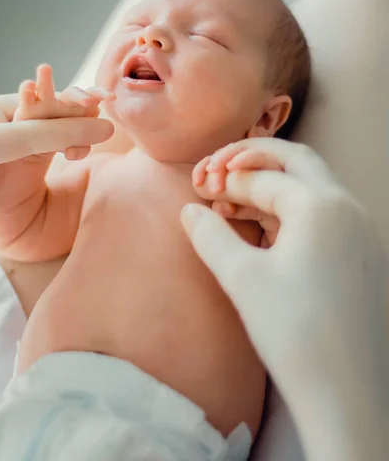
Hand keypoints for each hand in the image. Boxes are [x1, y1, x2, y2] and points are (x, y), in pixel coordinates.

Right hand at [13, 64, 115, 159]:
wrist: (39, 142)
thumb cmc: (64, 139)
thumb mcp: (74, 147)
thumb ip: (81, 149)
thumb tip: (76, 151)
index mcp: (79, 108)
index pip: (92, 96)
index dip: (102, 94)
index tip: (112, 97)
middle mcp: (62, 102)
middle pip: (72, 93)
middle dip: (81, 96)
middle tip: (89, 101)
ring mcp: (43, 104)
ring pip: (45, 89)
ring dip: (46, 79)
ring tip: (45, 68)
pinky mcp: (26, 109)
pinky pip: (26, 99)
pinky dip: (27, 91)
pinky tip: (28, 85)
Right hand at [183, 138, 388, 460]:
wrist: (345, 392)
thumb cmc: (293, 333)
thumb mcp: (241, 278)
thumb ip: (210, 235)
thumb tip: (189, 210)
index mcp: (321, 206)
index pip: (266, 176)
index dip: (227, 179)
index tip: (200, 189)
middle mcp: (349, 208)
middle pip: (297, 161)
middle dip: (255, 159)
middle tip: (220, 169)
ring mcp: (361, 230)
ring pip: (312, 186)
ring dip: (272, 186)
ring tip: (233, 206)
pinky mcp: (362, 252)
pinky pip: (324, 212)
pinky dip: (291, 210)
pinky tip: (264, 230)